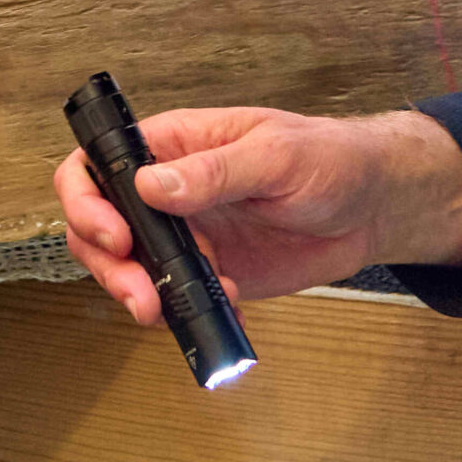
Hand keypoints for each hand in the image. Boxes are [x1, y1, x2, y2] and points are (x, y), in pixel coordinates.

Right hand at [55, 105, 461, 325]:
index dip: (87, 201)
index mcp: (174, 145)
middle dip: (109, 265)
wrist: (374, 208)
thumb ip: (215, 171)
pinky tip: (220, 316)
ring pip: (131, 268)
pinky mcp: (211, 273)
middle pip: (100, 227)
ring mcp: (188, 235)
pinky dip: (186, 314)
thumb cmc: (331, 159)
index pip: (98, 165)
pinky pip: (178, 298)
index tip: (115, 236)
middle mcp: (169, 191)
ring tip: (169, 310)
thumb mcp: (276, 156)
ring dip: (139, 294)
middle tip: (140, 294)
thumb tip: (152, 185)